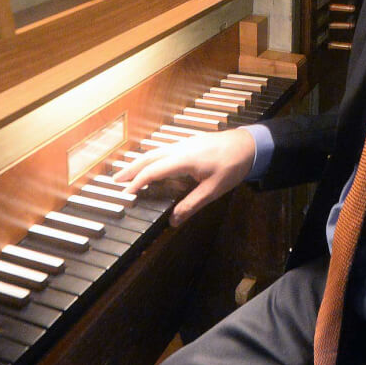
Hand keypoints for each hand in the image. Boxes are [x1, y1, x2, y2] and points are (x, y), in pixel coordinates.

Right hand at [110, 127, 255, 225]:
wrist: (250, 144)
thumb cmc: (233, 166)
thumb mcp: (213, 190)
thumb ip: (191, 205)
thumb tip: (173, 222)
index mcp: (184, 159)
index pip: (153, 170)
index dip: (137, 182)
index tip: (125, 192)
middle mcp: (180, 148)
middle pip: (149, 157)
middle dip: (131, 169)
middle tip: (115, 180)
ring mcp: (185, 143)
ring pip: (155, 151)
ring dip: (140, 162)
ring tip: (127, 172)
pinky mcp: (190, 142)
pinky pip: (164, 149)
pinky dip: (151, 157)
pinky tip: (152, 163)